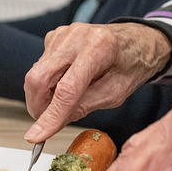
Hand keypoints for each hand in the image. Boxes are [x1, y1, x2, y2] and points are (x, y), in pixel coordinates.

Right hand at [23, 22, 170, 142]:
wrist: (135, 39)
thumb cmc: (130, 65)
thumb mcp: (114, 94)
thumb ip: (84, 107)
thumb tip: (52, 124)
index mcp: (99, 48)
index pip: (67, 89)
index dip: (50, 115)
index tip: (37, 136)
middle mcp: (77, 36)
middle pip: (38, 77)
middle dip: (37, 106)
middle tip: (47, 122)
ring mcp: (62, 34)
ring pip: (35, 74)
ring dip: (44, 95)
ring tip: (66, 98)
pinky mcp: (54, 37)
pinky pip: (40, 67)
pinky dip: (47, 83)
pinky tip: (65, 83)